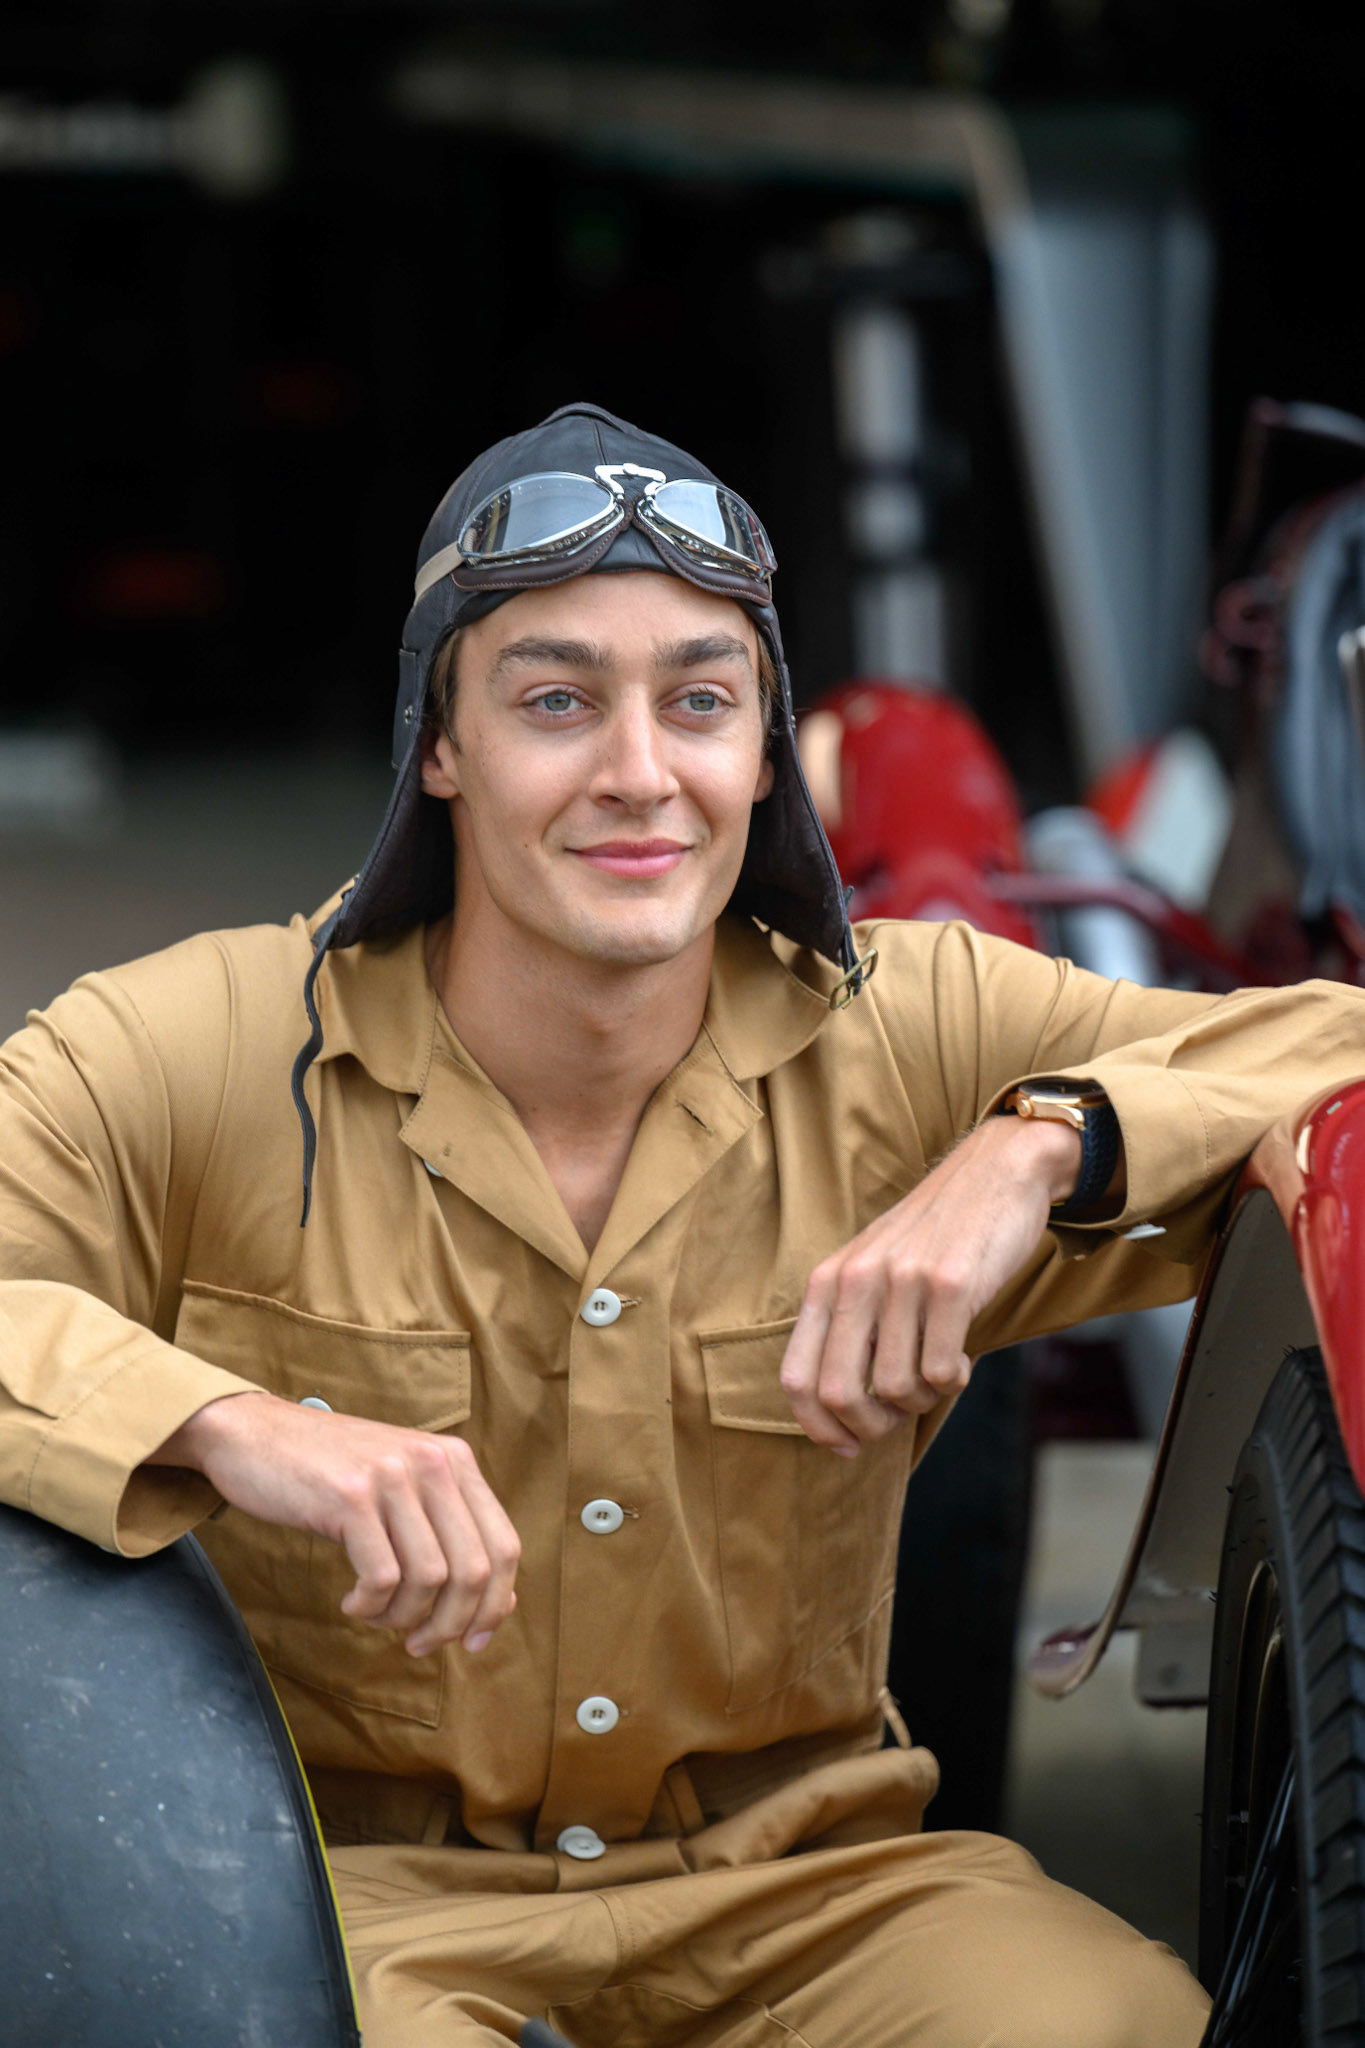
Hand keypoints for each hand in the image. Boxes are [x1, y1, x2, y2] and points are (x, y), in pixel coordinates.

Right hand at [146, 1393, 519, 1656]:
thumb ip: (448, 1532)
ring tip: (376, 1616)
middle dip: (450, 1624)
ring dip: (403, 1617)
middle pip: (474, 1570)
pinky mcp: (350, 1495)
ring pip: (429, 1579)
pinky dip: (370, 1606)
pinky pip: (382, 1576)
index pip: (504, 1545)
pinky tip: (351, 1602)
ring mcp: (392, 1476)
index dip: (496, 1605)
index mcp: (455, 1460)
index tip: (473, 1642)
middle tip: (418, 1644)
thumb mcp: (402, 1488)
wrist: (252, 1432)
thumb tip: (496, 1604)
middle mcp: (432, 1463)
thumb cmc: (329, 1473)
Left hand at [779, 1114, 1081, 1454]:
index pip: (797, 1378)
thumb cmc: (935, 1235)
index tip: (847, 1444)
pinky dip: (952, 1383)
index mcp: (828, 1281)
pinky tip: (961, 1361)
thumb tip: (841, 1415)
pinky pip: (941, 1371)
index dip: (817, 1427)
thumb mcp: (873, 1268)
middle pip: (839, 1394)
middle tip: (897, 1420)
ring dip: (921, 1401)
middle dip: (870, 1427)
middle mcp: (856, 1280)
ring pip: (896, 1389)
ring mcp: (902, 1280)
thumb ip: (851, 1326)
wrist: (996, 1172)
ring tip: (938, 1373)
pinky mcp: (951, 1284)